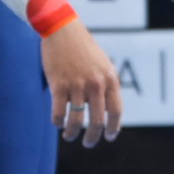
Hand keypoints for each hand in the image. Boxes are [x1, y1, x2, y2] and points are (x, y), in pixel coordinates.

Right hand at [41, 20, 122, 144]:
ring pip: (76, 120)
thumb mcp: (102, 64)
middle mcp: (96, 84)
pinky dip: (58, 122)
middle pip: (97, 121)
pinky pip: (59, 112)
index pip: (116, 111)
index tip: (110, 137)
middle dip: (93, 137)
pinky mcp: (59, 85)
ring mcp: (77, 85)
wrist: (63, 30)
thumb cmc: (83, 48)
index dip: (114, 128)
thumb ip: (106, 85)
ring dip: (72, 133)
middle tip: (88, 144)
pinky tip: (57, 124)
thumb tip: (106, 110)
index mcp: (110, 79)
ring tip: (69, 136)